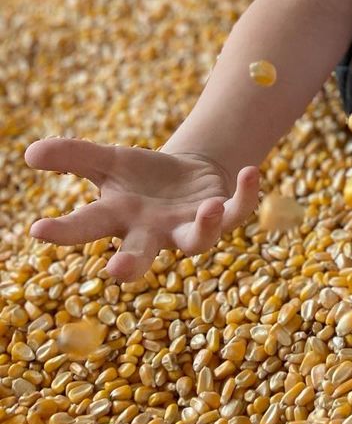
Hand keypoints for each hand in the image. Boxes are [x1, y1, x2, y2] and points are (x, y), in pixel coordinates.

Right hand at [24, 139, 260, 281]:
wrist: (189, 178)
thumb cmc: (141, 177)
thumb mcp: (108, 162)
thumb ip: (73, 156)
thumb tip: (29, 151)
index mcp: (118, 220)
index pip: (85, 227)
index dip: (62, 231)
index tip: (37, 229)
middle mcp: (152, 233)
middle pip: (139, 256)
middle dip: (130, 266)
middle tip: (116, 271)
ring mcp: (189, 228)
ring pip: (197, 241)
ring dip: (204, 227)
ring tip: (208, 207)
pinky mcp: (224, 216)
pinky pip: (238, 210)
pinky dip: (246, 193)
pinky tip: (251, 170)